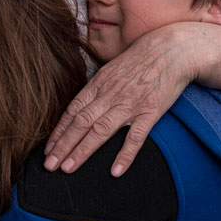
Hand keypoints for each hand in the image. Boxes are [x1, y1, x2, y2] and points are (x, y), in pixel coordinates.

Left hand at [43, 23, 194, 176]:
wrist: (171, 50)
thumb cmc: (141, 58)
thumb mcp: (113, 68)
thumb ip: (98, 87)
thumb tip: (82, 105)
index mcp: (100, 83)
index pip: (73, 110)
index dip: (59, 131)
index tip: (49, 148)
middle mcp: (111, 95)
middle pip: (81, 123)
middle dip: (63, 146)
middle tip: (49, 165)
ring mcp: (130, 104)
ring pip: (101, 131)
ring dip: (82, 151)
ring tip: (68, 168)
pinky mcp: (150, 112)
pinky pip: (136, 137)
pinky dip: (125, 154)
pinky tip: (115, 171)